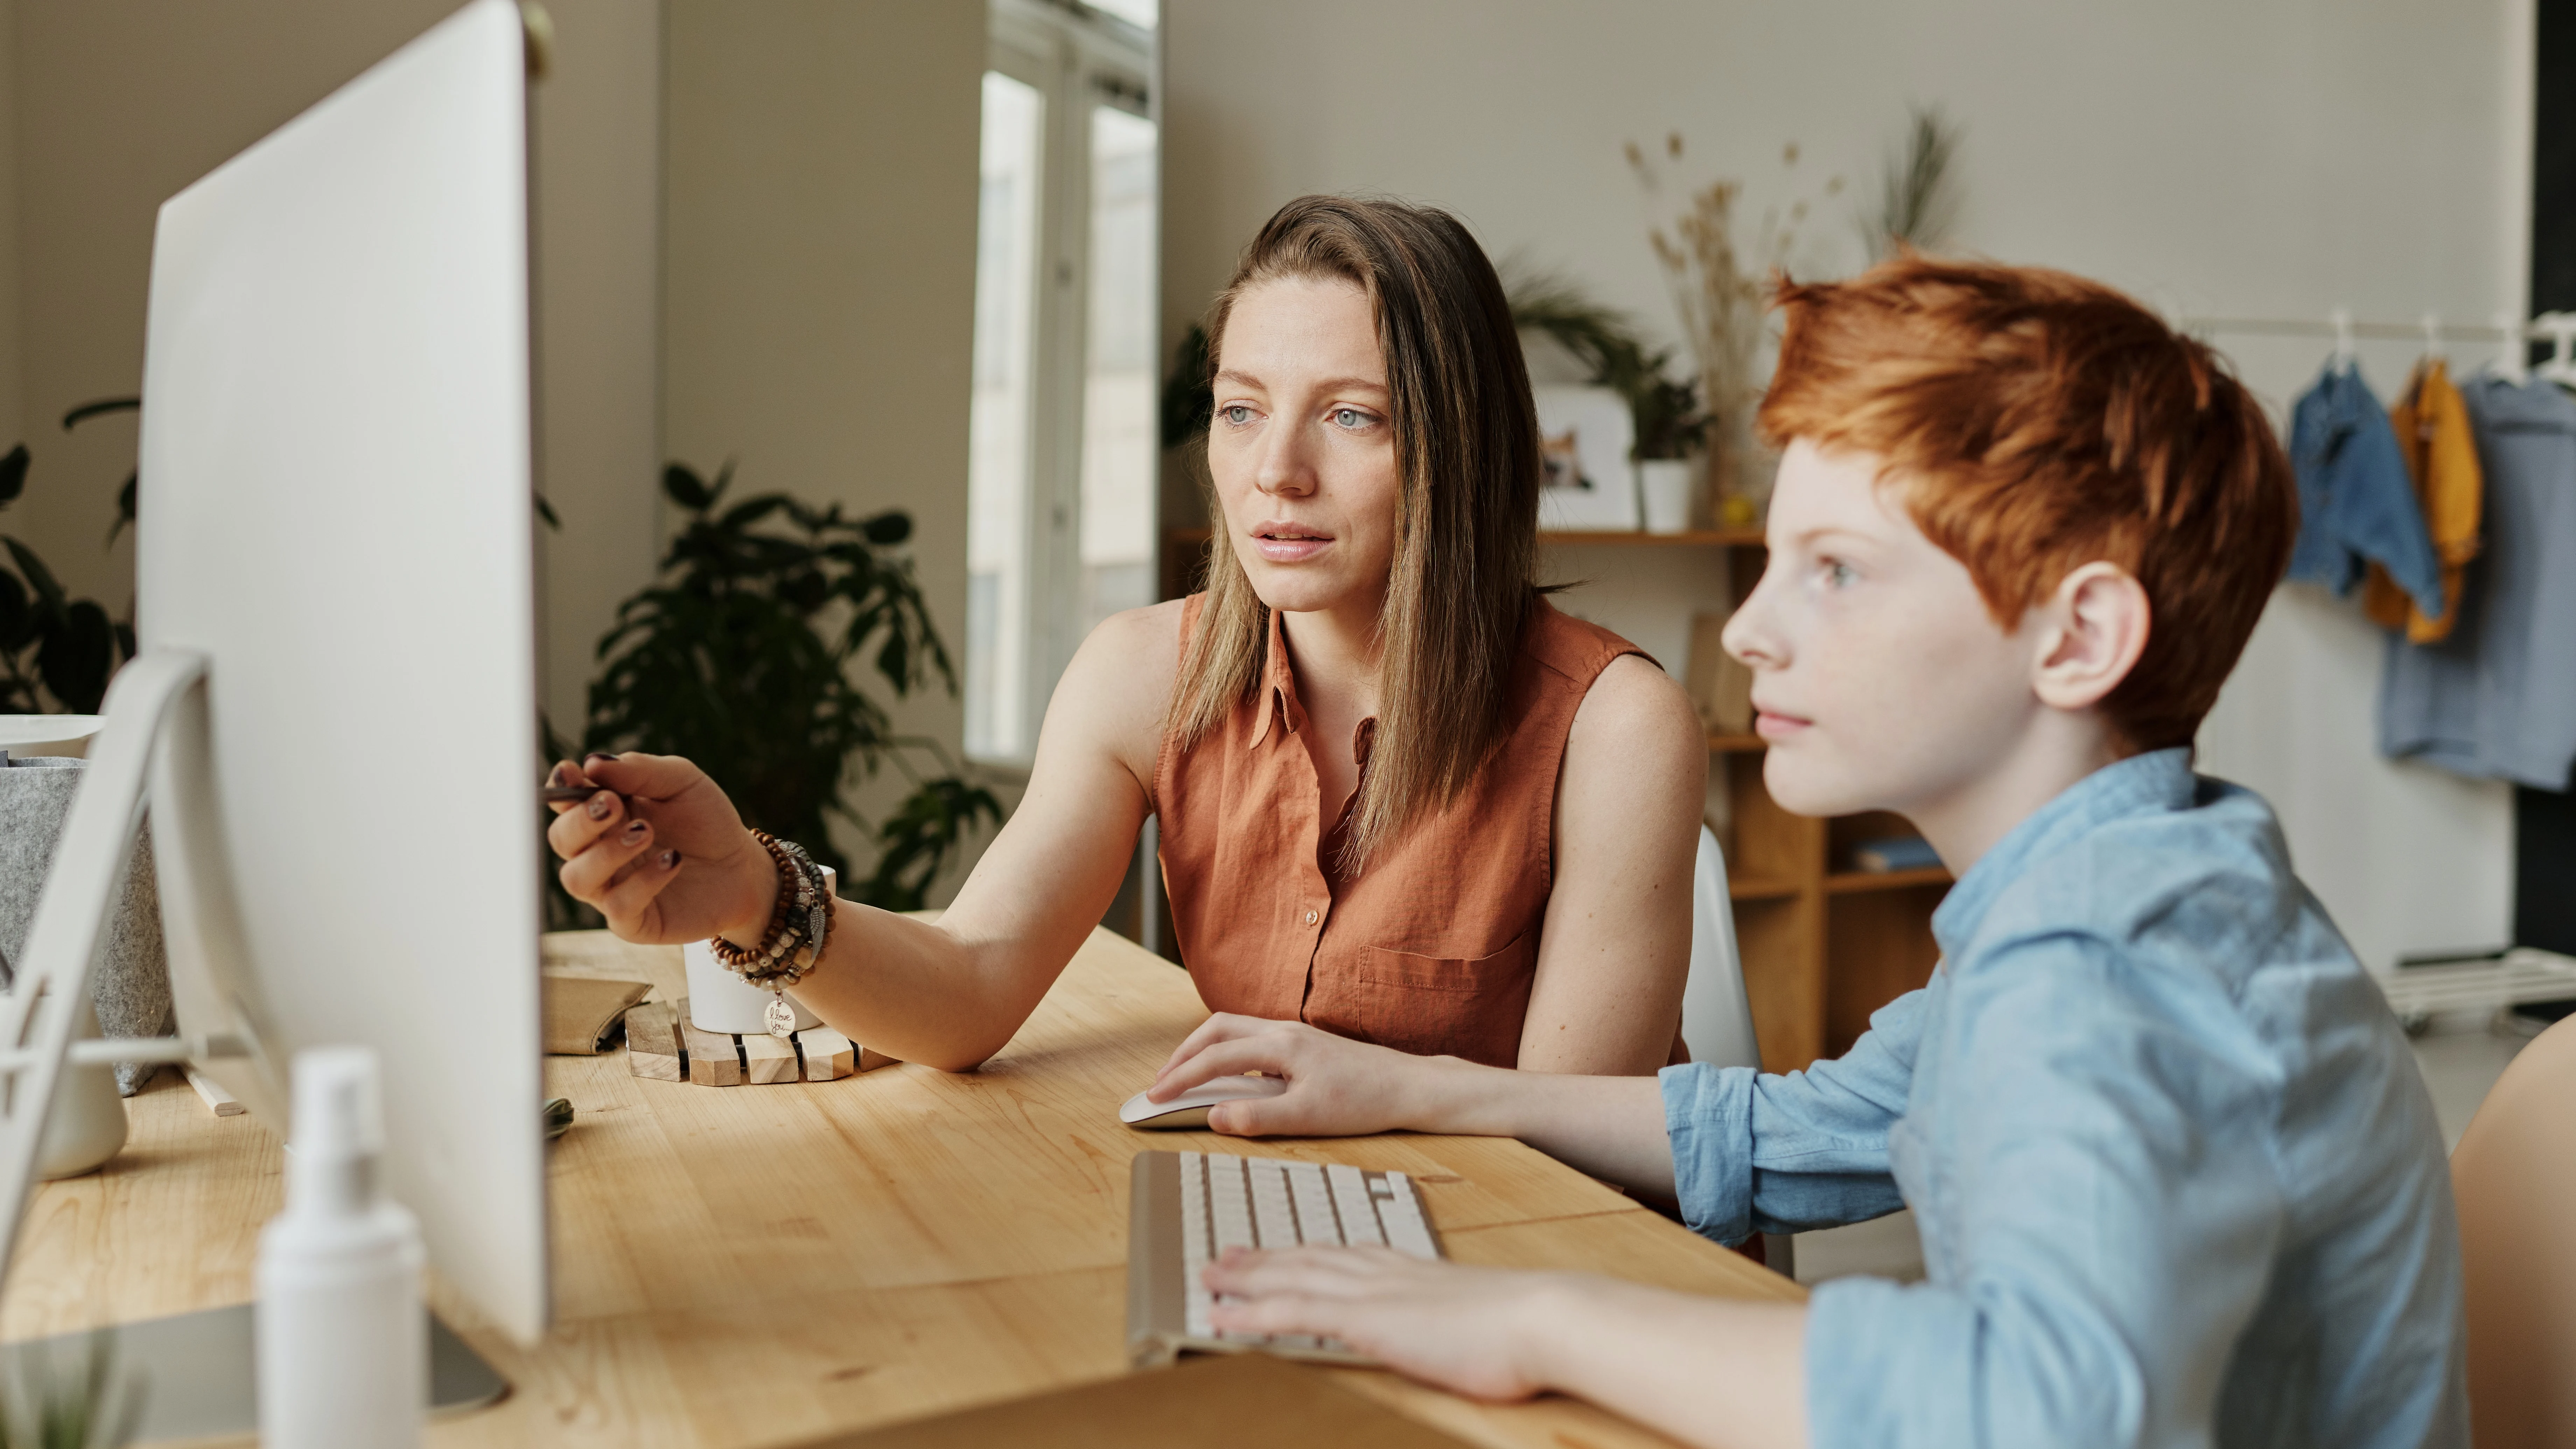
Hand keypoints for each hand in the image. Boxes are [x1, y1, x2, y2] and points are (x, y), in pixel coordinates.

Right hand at [543, 752, 775, 944]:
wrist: (742, 866)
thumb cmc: (706, 820)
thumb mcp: (681, 782)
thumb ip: (639, 770)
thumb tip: (592, 762)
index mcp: (603, 814)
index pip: (564, 802)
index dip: (560, 788)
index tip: (572, 773)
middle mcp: (598, 852)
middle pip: (560, 840)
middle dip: (581, 821)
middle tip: (614, 805)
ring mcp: (611, 889)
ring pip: (577, 878)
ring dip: (607, 853)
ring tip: (646, 832)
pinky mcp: (633, 921)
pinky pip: (618, 906)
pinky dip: (643, 881)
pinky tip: (673, 860)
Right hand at [1147, 1014, 1457, 1136]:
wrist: (1408, 1087)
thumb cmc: (1364, 1102)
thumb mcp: (1308, 1118)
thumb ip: (1257, 1117)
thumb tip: (1213, 1116)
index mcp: (1281, 1046)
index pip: (1214, 1057)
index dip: (1180, 1077)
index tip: (1154, 1096)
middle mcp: (1284, 1031)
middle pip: (1216, 1028)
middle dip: (1183, 1054)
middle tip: (1162, 1082)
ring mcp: (1294, 1034)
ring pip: (1234, 1029)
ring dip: (1204, 1049)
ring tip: (1187, 1076)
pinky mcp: (1304, 1043)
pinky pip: (1252, 1038)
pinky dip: (1227, 1051)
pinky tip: (1230, 1076)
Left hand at [1205, 1246, 1568, 1400]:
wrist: (1539, 1318)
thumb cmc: (1523, 1327)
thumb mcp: (1479, 1317)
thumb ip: (1453, 1317)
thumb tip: (1457, 1330)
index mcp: (1411, 1269)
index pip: (1345, 1255)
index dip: (1306, 1253)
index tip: (1281, 1249)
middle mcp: (1384, 1273)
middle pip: (1309, 1258)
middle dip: (1264, 1257)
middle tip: (1226, 1254)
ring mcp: (1372, 1293)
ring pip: (1291, 1278)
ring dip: (1245, 1278)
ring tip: (1210, 1275)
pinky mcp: (1366, 1319)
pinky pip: (1292, 1314)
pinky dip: (1251, 1314)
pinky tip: (1222, 1317)